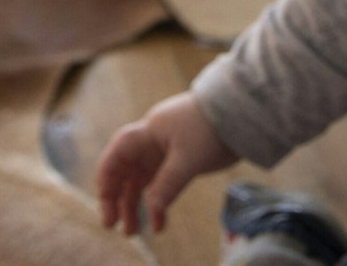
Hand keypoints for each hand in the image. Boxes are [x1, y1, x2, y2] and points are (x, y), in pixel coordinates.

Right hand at [95, 92, 238, 235]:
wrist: (240, 112)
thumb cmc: (211, 129)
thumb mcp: (189, 159)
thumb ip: (168, 184)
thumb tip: (151, 211)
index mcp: (147, 133)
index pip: (116, 155)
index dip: (106, 179)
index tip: (107, 204)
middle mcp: (150, 142)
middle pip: (124, 171)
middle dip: (116, 197)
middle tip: (112, 224)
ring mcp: (163, 152)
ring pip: (140, 181)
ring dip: (134, 205)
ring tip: (132, 232)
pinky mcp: (177, 160)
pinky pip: (160, 185)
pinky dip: (157, 203)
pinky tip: (159, 224)